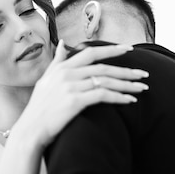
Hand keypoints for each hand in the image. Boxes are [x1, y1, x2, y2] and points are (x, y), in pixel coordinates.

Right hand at [12, 40, 148, 148]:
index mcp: (62, 67)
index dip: (112, 50)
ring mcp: (70, 87)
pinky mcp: (75, 101)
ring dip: (127, 84)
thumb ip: (57, 61)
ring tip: (142, 87)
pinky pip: (103, 95)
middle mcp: (67, 74)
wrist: (30, 130)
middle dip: (126, 70)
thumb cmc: (39, 107)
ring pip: (106, 80)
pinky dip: (119, 96)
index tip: (130, 49)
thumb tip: (63, 43)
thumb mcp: (46, 80)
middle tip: (144, 73)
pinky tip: (130, 100)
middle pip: (103, 67)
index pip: (91, 52)